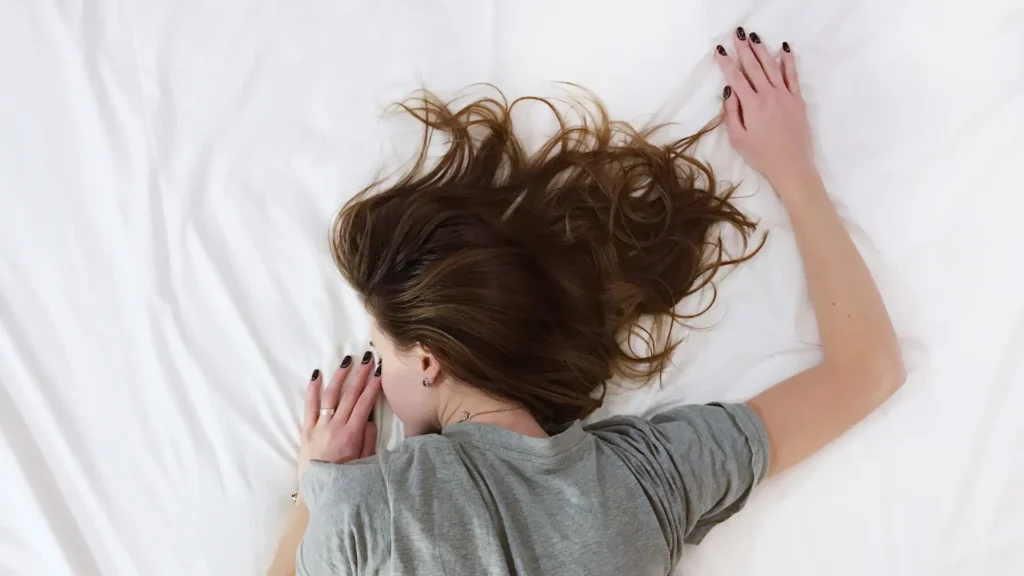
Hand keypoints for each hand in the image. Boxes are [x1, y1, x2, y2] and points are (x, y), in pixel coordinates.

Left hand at [297, 355, 380, 483]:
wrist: (320, 494)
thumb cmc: (346, 480)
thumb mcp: (365, 462)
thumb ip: (369, 440)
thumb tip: (371, 419)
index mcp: (352, 434)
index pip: (365, 403)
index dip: (373, 385)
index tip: (379, 371)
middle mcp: (335, 426)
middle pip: (350, 395)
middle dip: (360, 374)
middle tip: (368, 358)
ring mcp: (319, 427)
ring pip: (330, 396)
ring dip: (339, 376)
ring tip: (347, 361)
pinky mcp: (306, 431)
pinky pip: (309, 407)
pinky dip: (312, 390)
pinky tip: (317, 375)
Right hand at [715, 31, 816, 197]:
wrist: (792, 165)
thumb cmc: (761, 156)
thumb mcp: (738, 139)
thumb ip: (731, 114)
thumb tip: (728, 92)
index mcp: (752, 105)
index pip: (736, 79)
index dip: (727, 63)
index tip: (720, 50)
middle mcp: (769, 95)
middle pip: (754, 67)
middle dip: (744, 49)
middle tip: (737, 34)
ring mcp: (785, 95)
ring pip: (772, 67)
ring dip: (762, 50)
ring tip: (755, 37)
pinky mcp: (798, 100)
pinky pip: (792, 76)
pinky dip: (788, 61)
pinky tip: (784, 49)